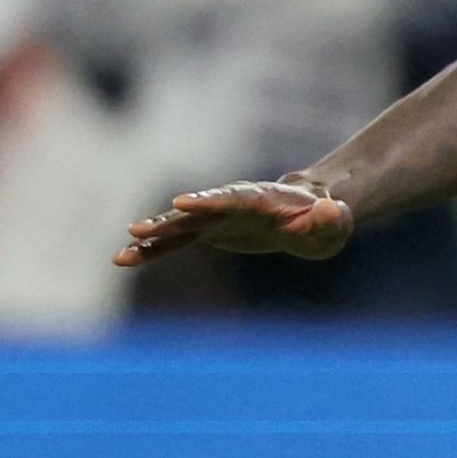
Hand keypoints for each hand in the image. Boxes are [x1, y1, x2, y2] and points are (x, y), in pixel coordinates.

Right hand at [114, 178, 357, 265]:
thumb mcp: (335, 222)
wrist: (311, 215)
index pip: (232, 198)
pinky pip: (176, 242)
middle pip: (196, 211)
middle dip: (168, 220)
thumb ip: (329, 218)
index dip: (207, 200)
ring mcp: (216, 216)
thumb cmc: (326, 220)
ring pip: (179, 226)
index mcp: (261, 199)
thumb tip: (330, 210)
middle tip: (138, 229)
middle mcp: (232, 204)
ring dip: (152, 239)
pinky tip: (125, 259)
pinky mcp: (208, 230)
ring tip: (121, 254)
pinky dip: (154, 250)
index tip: (181, 203)